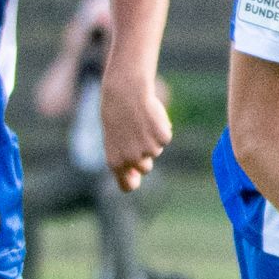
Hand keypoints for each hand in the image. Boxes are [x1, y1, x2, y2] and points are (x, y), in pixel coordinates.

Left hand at [100, 72, 173, 191]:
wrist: (125, 92)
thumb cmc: (116, 114)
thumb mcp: (114, 138)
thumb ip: (124, 157)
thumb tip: (139, 172)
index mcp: (116, 162)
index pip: (127, 185)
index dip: (132, 180)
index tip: (134, 176)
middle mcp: (132, 159)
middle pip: (146, 167)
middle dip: (143, 154)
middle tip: (133, 134)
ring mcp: (149, 150)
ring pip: (156, 151)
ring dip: (151, 139)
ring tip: (139, 122)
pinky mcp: (163, 139)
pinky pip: (164, 138)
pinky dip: (160, 129)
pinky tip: (150, 117)